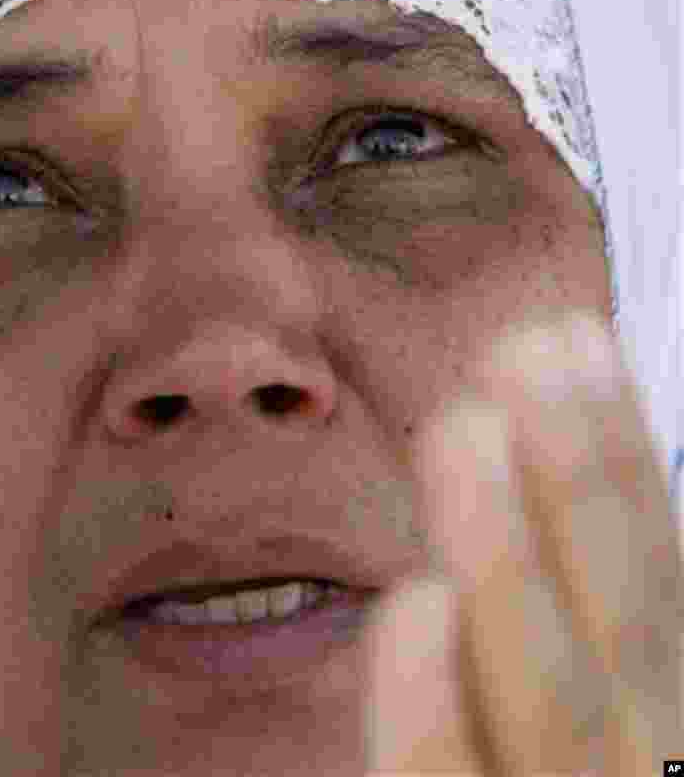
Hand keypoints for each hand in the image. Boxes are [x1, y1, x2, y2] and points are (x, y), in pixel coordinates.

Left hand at [364, 312, 682, 774]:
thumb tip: (566, 457)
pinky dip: (434, 705)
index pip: (657, 579)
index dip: (620, 456)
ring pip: (550, 696)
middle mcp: (642, 765)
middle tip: (526, 344)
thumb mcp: (617, 704)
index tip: (572, 337)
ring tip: (464, 426)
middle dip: (584, 473)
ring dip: (510, 551)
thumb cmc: (572, 764)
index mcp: (669, 717)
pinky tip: (413, 600)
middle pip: (625, 620)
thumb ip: (602, 624)